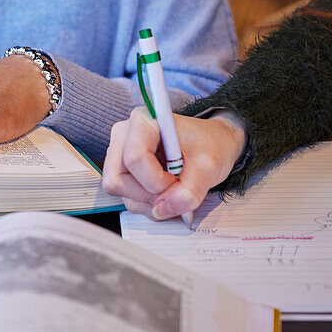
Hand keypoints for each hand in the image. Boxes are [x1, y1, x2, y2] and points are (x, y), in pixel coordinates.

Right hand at [102, 107, 247, 219]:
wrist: (213, 145)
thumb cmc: (210, 145)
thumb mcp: (209, 166)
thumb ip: (189, 191)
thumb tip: (162, 210)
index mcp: (143, 122)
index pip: (134, 157)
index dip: (156, 180)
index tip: (177, 181)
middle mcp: (124, 136)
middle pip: (117, 179)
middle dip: (148, 194)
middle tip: (174, 188)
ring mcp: (120, 155)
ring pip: (120, 192)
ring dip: (150, 202)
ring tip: (173, 190)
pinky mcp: (122, 171)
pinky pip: (126, 198)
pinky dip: (148, 204)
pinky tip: (165, 192)